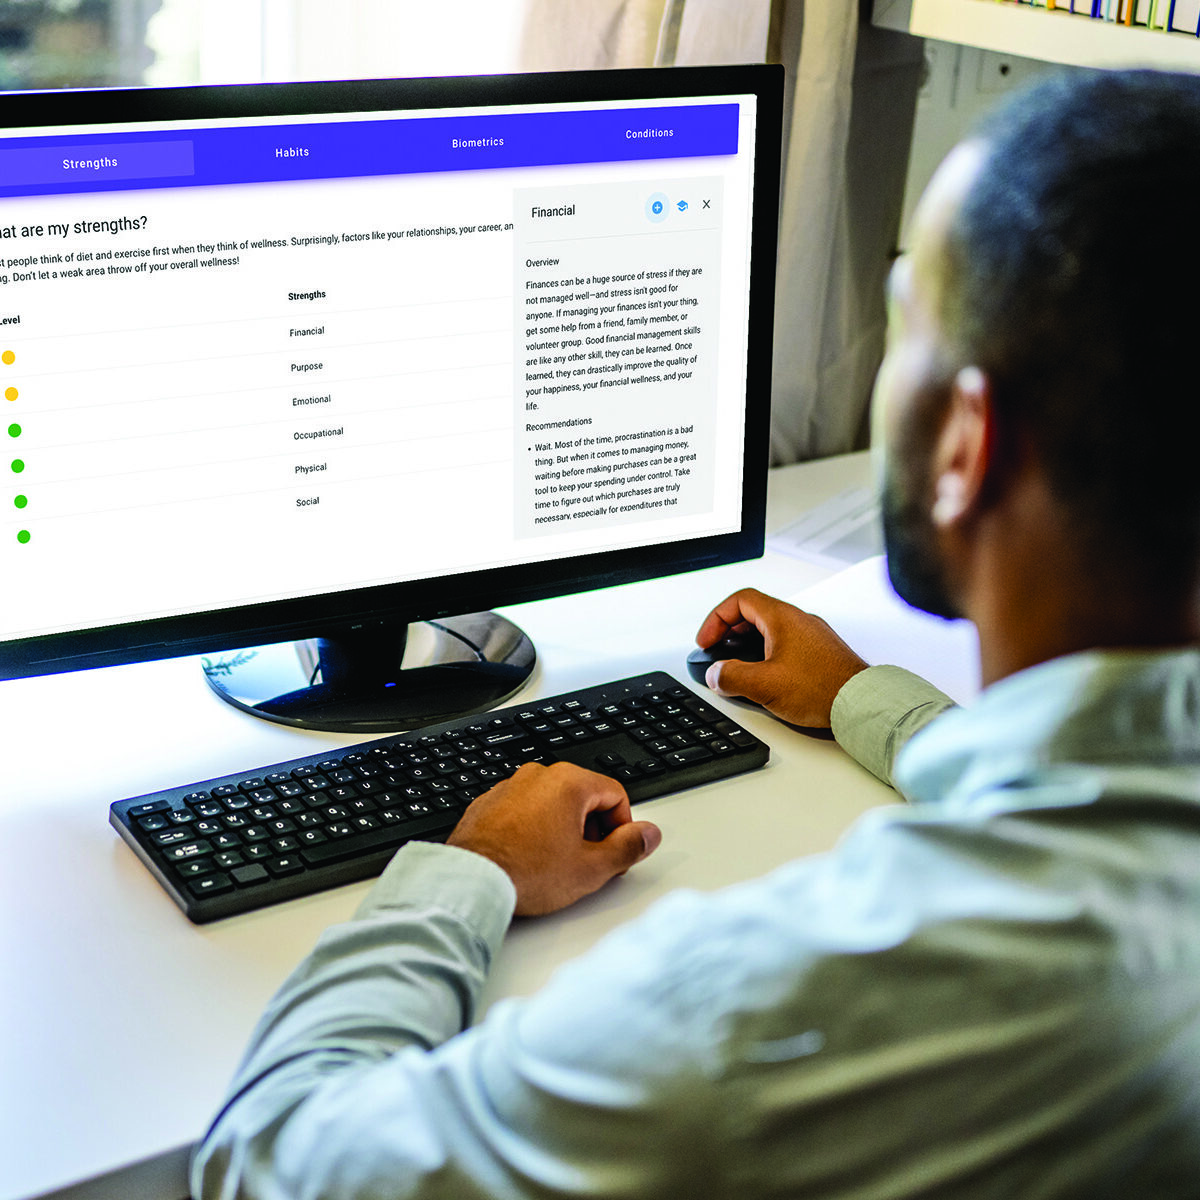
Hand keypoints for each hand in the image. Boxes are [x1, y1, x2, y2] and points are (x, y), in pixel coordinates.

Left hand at [447, 762, 661, 915]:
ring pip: (553, 804)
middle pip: (585, 797)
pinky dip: (534, 830)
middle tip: (590, 863)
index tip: (616, 852)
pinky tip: (530, 859)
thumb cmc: (526, 873)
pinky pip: (525, 811)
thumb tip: (649, 835)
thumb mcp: (591, 868)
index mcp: (568, 782)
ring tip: (557, 865)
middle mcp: (538, 776)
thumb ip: (628, 847)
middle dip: (594, 829)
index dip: (623, 828)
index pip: (616, 795)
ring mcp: (510, 787)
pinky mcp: (489, 803)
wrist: (471, 881)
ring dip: (564, 830)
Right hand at [695, 588, 868, 727]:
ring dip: (747, 644)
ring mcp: (811, 636)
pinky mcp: (819, 654)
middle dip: (728, 631)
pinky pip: (785, 644)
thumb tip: (716, 673)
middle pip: (753, 613)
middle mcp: (798, 621)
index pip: (740, 601)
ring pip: (769, 629)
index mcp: (783, 618)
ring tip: (737, 665)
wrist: (862, 704)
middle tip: (717, 650)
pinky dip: (766, 654)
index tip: (707, 640)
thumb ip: (732, 676)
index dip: (716, 618)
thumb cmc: (823, 688)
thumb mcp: (764, 685)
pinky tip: (764, 677)